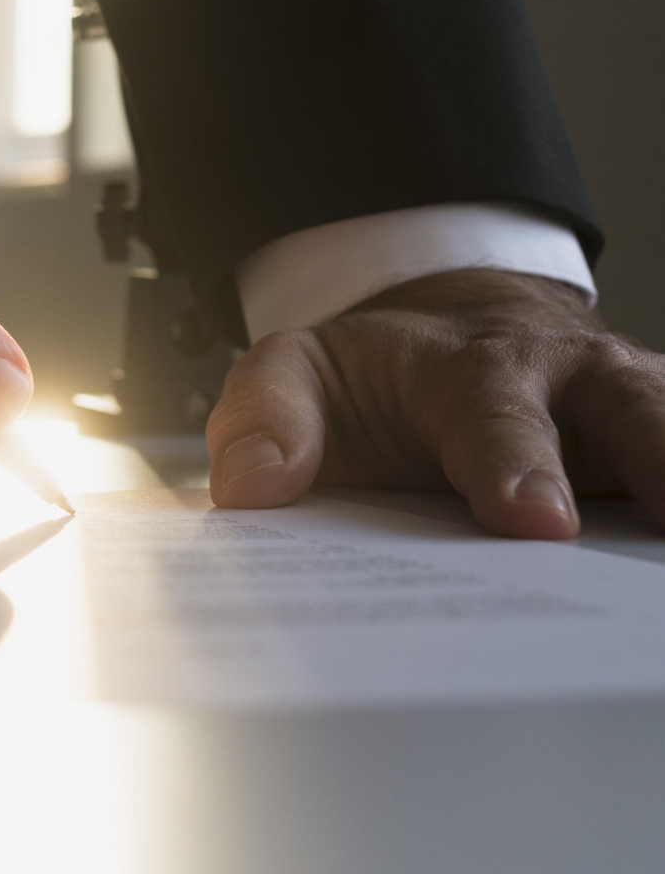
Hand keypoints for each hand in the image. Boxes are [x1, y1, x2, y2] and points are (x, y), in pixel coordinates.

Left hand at [207, 268, 664, 538]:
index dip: (514, 463)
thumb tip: (250, 489)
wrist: (446, 337)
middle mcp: (566, 378)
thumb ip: (266, 420)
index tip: (533, 519)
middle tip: (625, 537)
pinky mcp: (655, 449)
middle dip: (652, 463)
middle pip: (629, 413)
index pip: (493, 410)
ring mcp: (627, 412)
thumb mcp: (296, 374)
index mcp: (465, 366)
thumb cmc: (372, 379)